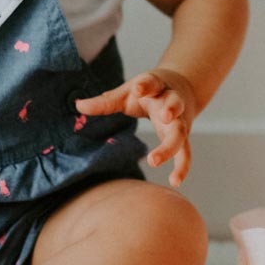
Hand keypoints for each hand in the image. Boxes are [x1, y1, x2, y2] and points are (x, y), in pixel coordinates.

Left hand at [74, 68, 197, 187]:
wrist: (181, 87)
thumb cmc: (148, 92)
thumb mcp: (127, 93)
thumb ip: (105, 101)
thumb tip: (78, 106)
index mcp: (155, 87)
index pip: (152, 82)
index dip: (146, 85)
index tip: (138, 88)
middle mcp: (171, 101)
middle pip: (174, 105)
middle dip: (171, 109)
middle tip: (165, 116)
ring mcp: (180, 120)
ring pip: (181, 131)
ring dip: (171, 145)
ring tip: (154, 160)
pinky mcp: (183, 136)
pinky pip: (186, 152)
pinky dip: (182, 167)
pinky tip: (175, 182)